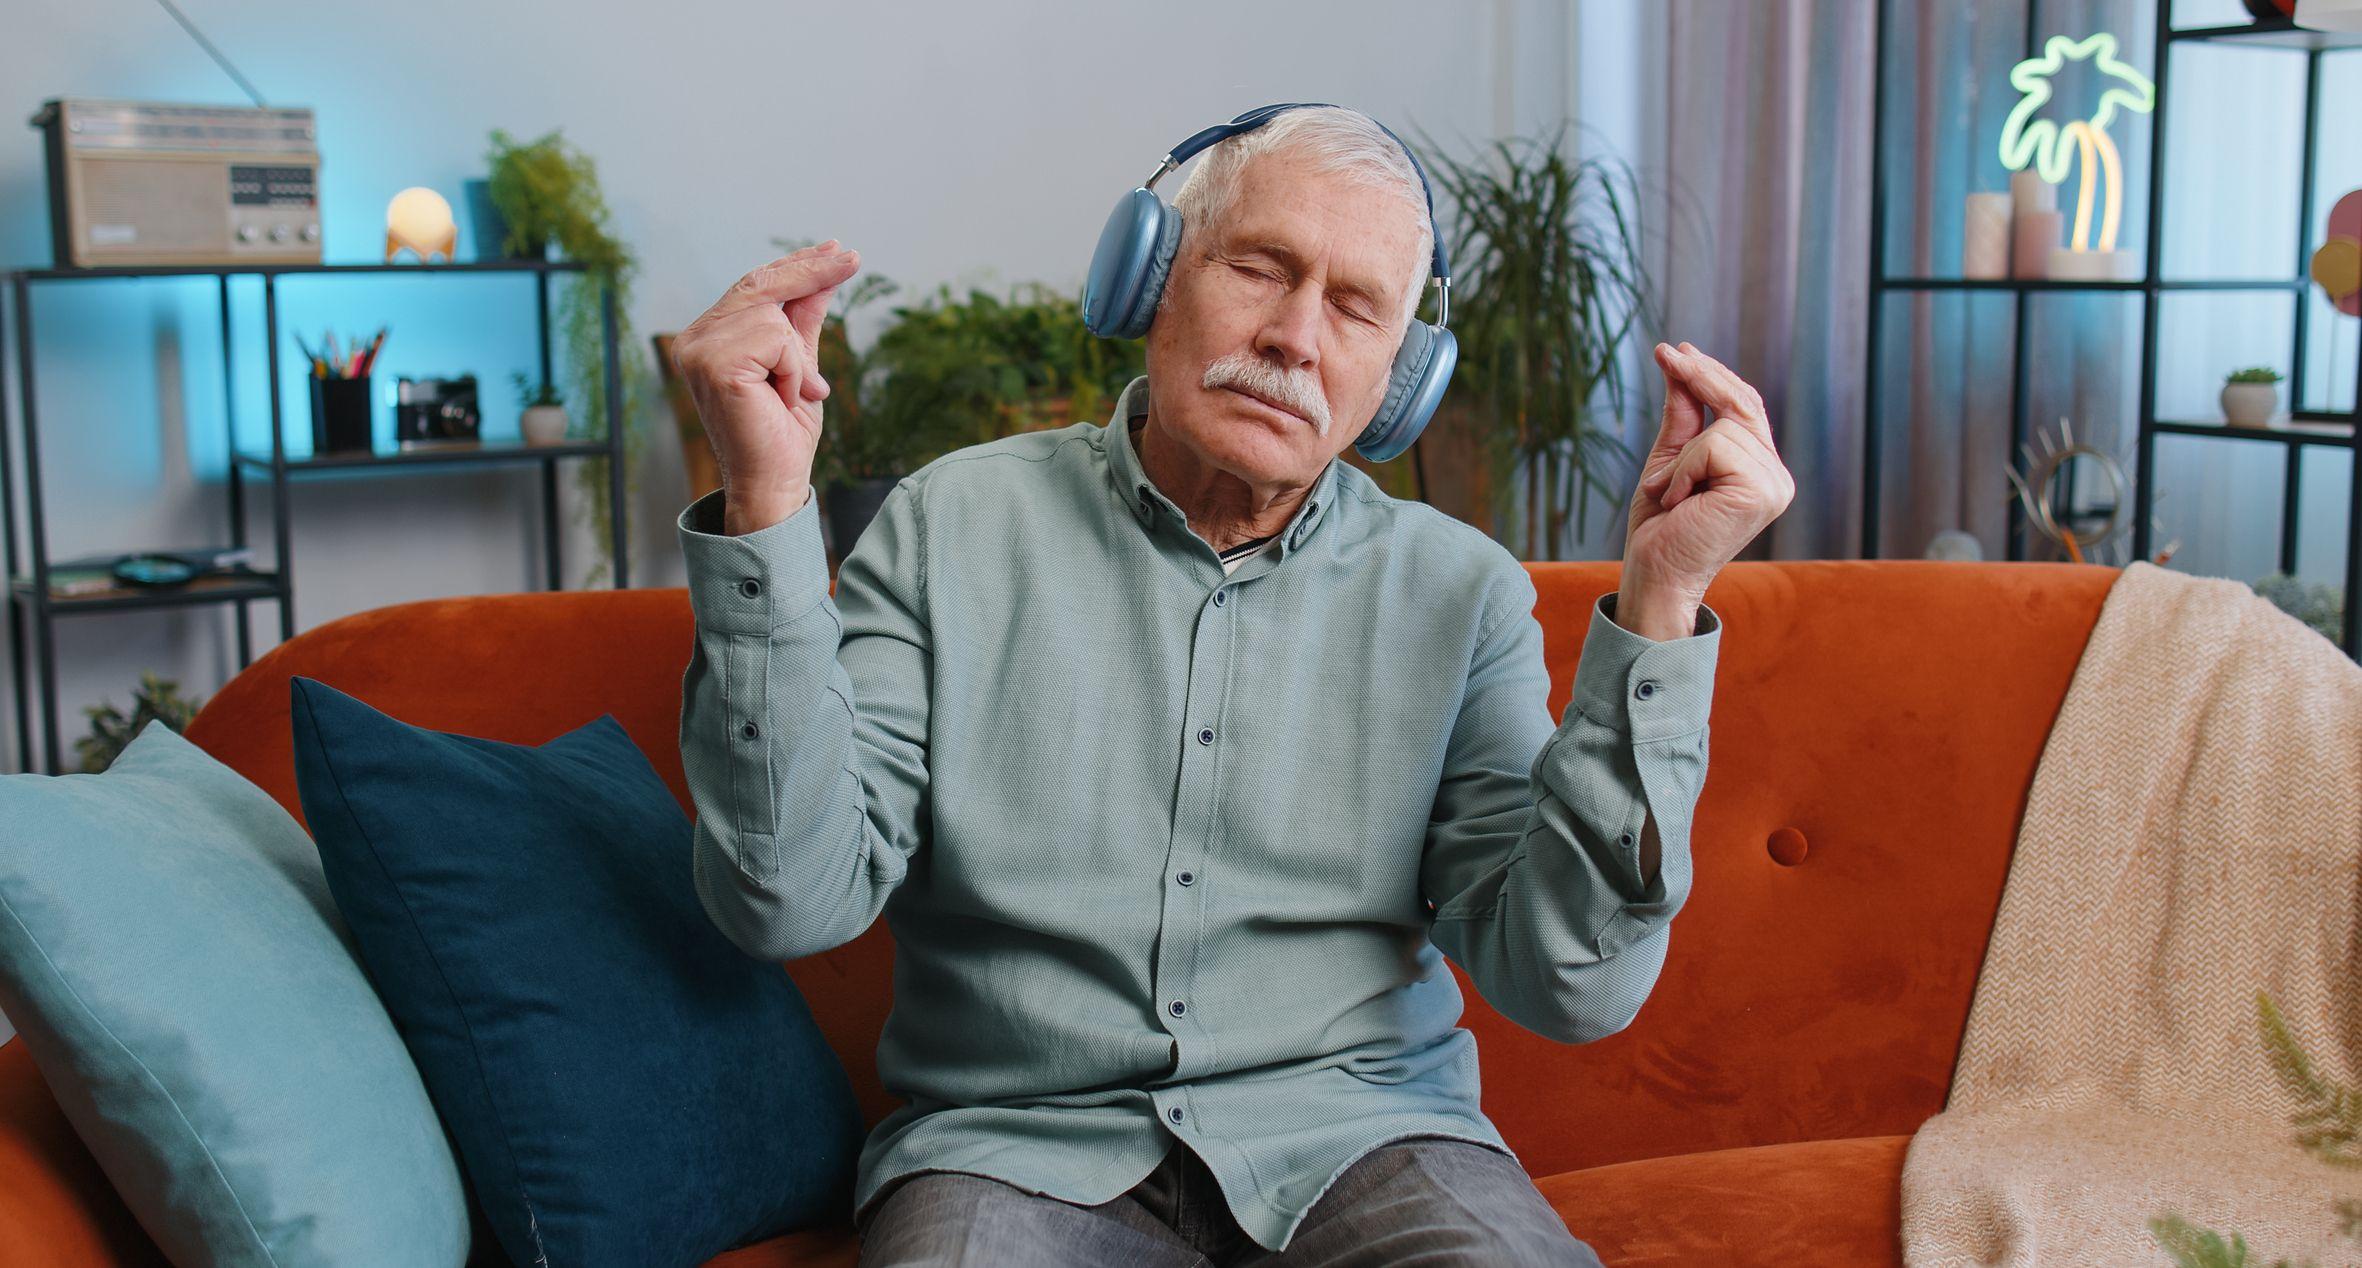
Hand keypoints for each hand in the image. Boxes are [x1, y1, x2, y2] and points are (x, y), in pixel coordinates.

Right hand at [669, 240, 860, 533]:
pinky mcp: (714, 364)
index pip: (754, 285)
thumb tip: (824, 276)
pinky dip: (792, 368)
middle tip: (853, 258)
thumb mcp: (800, 364)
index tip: (837, 250)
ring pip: (772, 313)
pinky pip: (775, 338)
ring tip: (788, 393)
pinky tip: (782, 398)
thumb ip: (803, 321)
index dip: (797, 266)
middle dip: (811, 271)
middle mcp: (694, 339)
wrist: (774, 481)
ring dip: (796, 356)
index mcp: (709, 337)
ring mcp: (698, 350)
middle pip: (760, 284)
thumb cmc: (784, 432)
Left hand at [1619, 342, 1795, 636]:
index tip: (1677, 350)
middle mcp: (1776, 476)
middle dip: (1701, 376)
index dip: (1712, 375)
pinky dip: (1686, 469)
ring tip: (1672, 496)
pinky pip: (1715, 446)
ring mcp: (1774, 485)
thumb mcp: (1669, 459)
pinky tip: (1680, 501)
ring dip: (1681, 459)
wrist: (1654, 574)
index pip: (1745, 407)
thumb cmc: (1660, 527)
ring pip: (1723, 427)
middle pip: (1743, 403)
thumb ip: (1682, 415)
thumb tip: (1680, 360)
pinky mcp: (1762, 492)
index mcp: (1760, 469)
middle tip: (1667, 352)